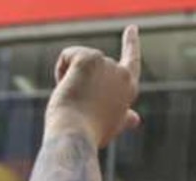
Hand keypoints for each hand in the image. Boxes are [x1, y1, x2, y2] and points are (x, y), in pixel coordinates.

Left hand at [47, 25, 141, 147]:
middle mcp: (122, 73)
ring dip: (69, 78)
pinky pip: (67, 55)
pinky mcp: (90, 58)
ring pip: (78, 60)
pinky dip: (60, 71)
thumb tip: (135, 119)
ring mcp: (107, 64)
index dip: (131, 43)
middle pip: (91, 65)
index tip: (131, 28)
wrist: (75, 137)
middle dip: (78, 81)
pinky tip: (66, 88)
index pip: (132, 60)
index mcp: (129, 88)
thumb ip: (123, 117)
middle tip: (79, 106)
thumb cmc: (89, 135)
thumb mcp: (111, 125)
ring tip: (74, 100)